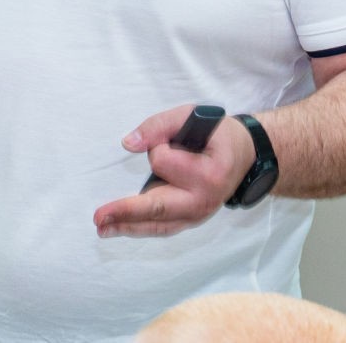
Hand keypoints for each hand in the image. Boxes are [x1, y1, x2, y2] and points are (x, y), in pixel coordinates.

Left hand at [92, 103, 255, 237]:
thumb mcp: (192, 117)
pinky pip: (162, 227)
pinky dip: (140, 228)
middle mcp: (203, 201)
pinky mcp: (190, 221)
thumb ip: (159, 126)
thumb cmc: (217, 134)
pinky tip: (119, 228)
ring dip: (127, 226)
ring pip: (158, 223)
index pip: (164, 161)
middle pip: (158, 207)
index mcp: (208, 173)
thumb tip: (128, 144)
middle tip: (98, 218)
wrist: (246, 156)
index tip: (169, 138)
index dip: (158, 145)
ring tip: (101, 228)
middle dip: (126, 212)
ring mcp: (198, 216)